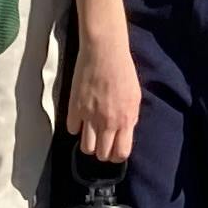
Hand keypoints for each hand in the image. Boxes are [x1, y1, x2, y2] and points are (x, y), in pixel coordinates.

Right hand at [65, 30, 141, 164]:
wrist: (104, 51)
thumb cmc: (123, 71)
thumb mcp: (135, 96)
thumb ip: (130, 117)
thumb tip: (125, 131)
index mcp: (125, 120)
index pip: (121, 153)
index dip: (117, 155)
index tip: (114, 150)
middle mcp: (107, 122)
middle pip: (102, 154)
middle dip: (102, 152)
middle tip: (101, 142)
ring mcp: (90, 116)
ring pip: (86, 147)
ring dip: (88, 144)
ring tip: (90, 134)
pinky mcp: (75, 107)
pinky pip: (72, 129)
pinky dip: (75, 127)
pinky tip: (79, 119)